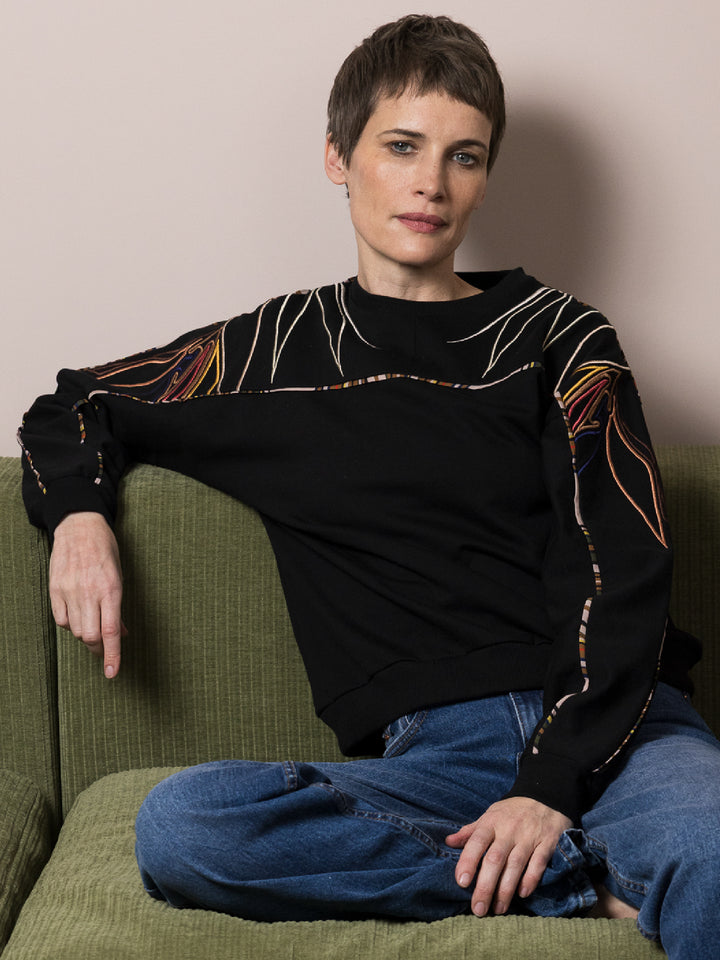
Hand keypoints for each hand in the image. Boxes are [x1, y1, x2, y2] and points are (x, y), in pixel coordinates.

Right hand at [49, 512, 126, 678]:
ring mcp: (69, 591)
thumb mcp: (119, 576)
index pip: (111, 632)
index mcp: (111, 589)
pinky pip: (62, 620)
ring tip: (92, 624)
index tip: (112, 673)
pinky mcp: (55, 589)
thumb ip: (118, 608)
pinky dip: (70, 624)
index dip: (112, 656)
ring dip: (86, 635)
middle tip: (104, 649)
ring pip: (76, 631)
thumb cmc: (105, 551)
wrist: (79, 526)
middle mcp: (89, 592)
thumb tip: (121, 635)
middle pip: (91, 636)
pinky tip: (77, 615)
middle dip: (99, 649)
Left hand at [445, 797, 571, 916]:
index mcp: (491, 822)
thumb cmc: (512, 811)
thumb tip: (448, 842)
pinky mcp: (546, 843)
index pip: (476, 841)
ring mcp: (529, 837)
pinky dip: (530, 879)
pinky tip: (522, 894)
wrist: (545, 796)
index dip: (468, 861)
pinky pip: (538, 863)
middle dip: (486, 886)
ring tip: (498, 909)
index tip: (461, 882)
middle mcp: (509, 830)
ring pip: (515, 865)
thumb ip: (470, 831)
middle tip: (478, 909)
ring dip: (506, 889)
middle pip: (495, 859)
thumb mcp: (490, 814)